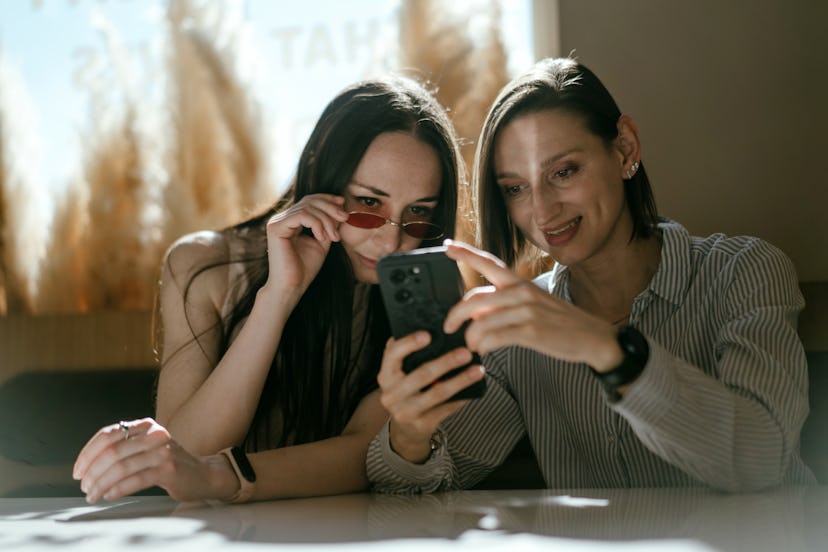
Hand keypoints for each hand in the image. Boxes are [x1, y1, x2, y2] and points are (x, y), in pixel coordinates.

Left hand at [72, 418, 236, 503]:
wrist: (203, 474)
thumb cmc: (169, 463)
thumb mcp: (147, 447)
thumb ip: (124, 448)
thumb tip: (87, 465)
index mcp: (145, 425)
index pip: (108, 435)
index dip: (88, 453)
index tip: (77, 471)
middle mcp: (154, 434)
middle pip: (112, 452)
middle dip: (92, 472)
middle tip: (84, 486)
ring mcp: (162, 451)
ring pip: (121, 467)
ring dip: (101, 484)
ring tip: (93, 495)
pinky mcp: (169, 469)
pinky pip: (135, 480)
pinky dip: (117, 489)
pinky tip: (109, 495)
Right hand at [262, 194, 348, 307]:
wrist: (292, 287)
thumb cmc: (305, 269)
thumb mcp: (322, 241)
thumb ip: (328, 225)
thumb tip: (340, 207)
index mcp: (290, 221)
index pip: (309, 201)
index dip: (327, 199)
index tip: (343, 204)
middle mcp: (281, 219)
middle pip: (309, 201)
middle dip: (330, 208)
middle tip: (345, 218)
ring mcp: (277, 222)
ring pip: (307, 207)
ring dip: (326, 220)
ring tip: (334, 237)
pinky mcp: (276, 228)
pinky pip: (301, 216)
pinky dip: (316, 224)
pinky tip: (322, 237)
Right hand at [377, 332, 484, 462]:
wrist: (405, 429)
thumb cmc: (406, 391)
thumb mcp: (398, 374)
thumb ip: (408, 356)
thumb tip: (434, 330)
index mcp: (386, 375)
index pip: (393, 354)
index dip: (410, 343)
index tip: (428, 334)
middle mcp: (391, 394)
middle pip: (421, 374)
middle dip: (446, 362)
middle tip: (466, 352)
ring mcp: (405, 411)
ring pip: (437, 393)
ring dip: (461, 380)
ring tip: (478, 370)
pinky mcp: (421, 425)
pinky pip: (446, 409)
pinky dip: (461, 397)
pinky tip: (474, 389)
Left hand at [443, 240, 620, 370]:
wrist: (594, 338)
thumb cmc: (561, 323)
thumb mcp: (534, 304)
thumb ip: (505, 303)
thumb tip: (476, 312)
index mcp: (521, 284)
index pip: (489, 263)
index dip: (465, 253)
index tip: (447, 245)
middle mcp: (521, 292)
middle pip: (474, 298)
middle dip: (455, 315)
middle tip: (449, 327)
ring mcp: (526, 311)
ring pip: (480, 322)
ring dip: (470, 338)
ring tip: (473, 346)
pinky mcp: (530, 331)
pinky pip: (493, 337)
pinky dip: (483, 346)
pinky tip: (484, 350)